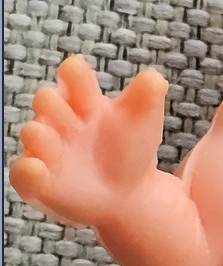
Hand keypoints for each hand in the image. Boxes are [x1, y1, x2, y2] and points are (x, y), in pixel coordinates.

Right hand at [9, 55, 167, 226]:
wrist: (128, 194)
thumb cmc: (129, 148)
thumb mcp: (144, 121)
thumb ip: (147, 97)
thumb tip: (155, 77)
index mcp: (84, 99)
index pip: (73, 76)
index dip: (74, 73)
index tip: (78, 71)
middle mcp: (60, 120)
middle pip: (47, 101)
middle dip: (53, 102)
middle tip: (73, 114)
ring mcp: (46, 150)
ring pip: (34, 134)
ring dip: (39, 135)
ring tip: (48, 137)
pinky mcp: (38, 181)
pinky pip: (24, 174)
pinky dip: (28, 171)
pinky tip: (36, 169)